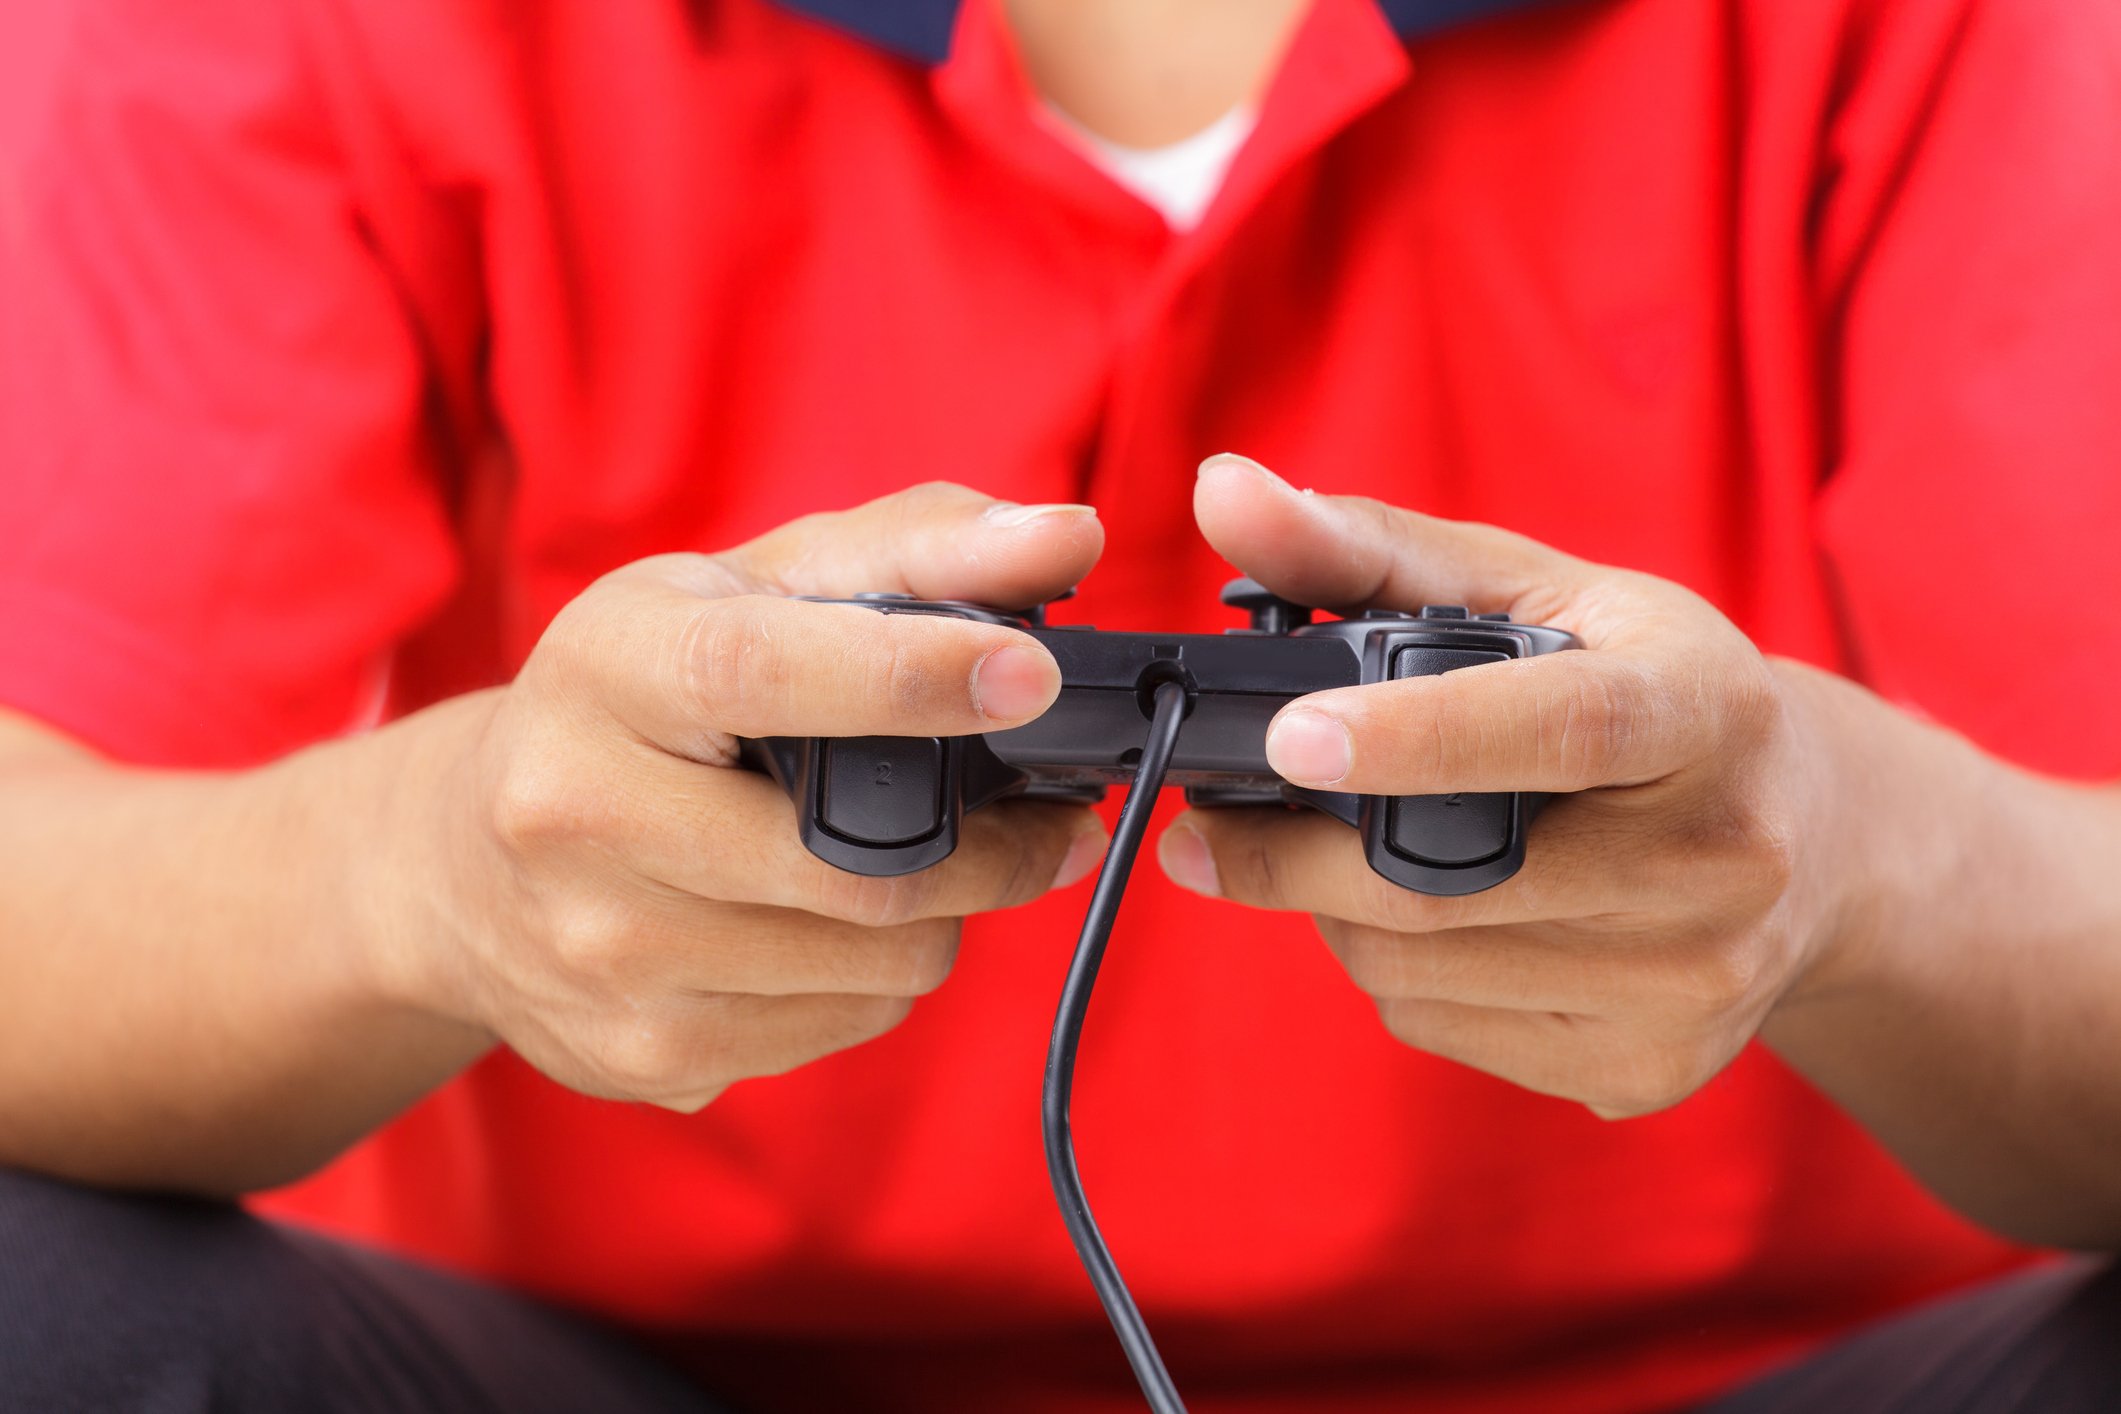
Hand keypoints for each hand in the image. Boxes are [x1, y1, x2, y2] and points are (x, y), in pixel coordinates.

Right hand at [402, 484, 1109, 1110]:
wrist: (463, 864)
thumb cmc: (634, 701)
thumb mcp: (743, 591)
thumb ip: (912, 551)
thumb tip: (1068, 536)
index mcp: (605, 670)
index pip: (761, 670)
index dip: (913, 674)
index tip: (1032, 674)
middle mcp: (578, 818)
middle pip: (856, 864)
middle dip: (988, 841)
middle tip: (1044, 808)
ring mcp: (604, 955)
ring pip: (877, 959)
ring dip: (941, 909)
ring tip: (919, 859)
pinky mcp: (643, 1054)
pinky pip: (847, 1026)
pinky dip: (881, 973)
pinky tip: (836, 924)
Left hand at [1159, 455, 1842, 1117]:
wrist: (1819, 843)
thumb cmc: (1646, 686)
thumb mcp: (1538, 591)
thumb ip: (1370, 547)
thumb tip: (1222, 490)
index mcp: (1705, 706)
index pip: (1560, 728)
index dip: (1418, 737)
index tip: (1287, 737)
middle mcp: (1721, 857)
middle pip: (1451, 882)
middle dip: (1295, 852)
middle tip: (1208, 825)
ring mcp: (1693, 983)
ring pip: (1420, 968)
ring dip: (1337, 911)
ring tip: (1351, 851)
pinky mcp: (1650, 1070)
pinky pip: (1441, 1027)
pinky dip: (1394, 970)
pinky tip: (1432, 916)